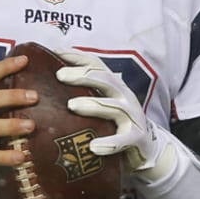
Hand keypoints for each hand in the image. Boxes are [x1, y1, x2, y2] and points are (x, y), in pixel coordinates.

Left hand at [55, 50, 172, 181]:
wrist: (147, 147)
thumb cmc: (117, 123)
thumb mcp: (104, 103)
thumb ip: (85, 93)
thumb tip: (52, 81)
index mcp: (114, 86)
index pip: (97, 65)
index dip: (78, 56)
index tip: (56, 52)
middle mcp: (124, 97)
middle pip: (105, 80)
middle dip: (83, 75)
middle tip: (60, 75)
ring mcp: (133, 117)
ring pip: (114, 107)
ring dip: (93, 105)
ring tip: (72, 105)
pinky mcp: (137, 138)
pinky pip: (123, 140)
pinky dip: (109, 143)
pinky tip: (94, 147)